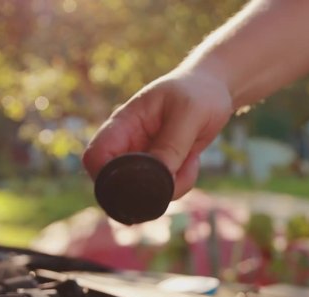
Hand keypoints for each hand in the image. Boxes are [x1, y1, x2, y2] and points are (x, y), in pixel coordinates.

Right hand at [82, 69, 232, 198]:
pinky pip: (164, 190)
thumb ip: (171, 145)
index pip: (95, 156)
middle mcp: (127, 144)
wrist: (213, 91)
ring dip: (172, 185)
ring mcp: (142, 158)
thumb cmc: (197, 93)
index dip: (105, 177)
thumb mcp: (189, 113)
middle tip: (178, 173)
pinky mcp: (159, 169)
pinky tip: (192, 160)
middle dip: (149, 187)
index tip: (137, 185)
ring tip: (191, 158)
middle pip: (117, 183)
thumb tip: (159, 179)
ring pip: (144, 192)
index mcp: (123, 124)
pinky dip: (181, 183)